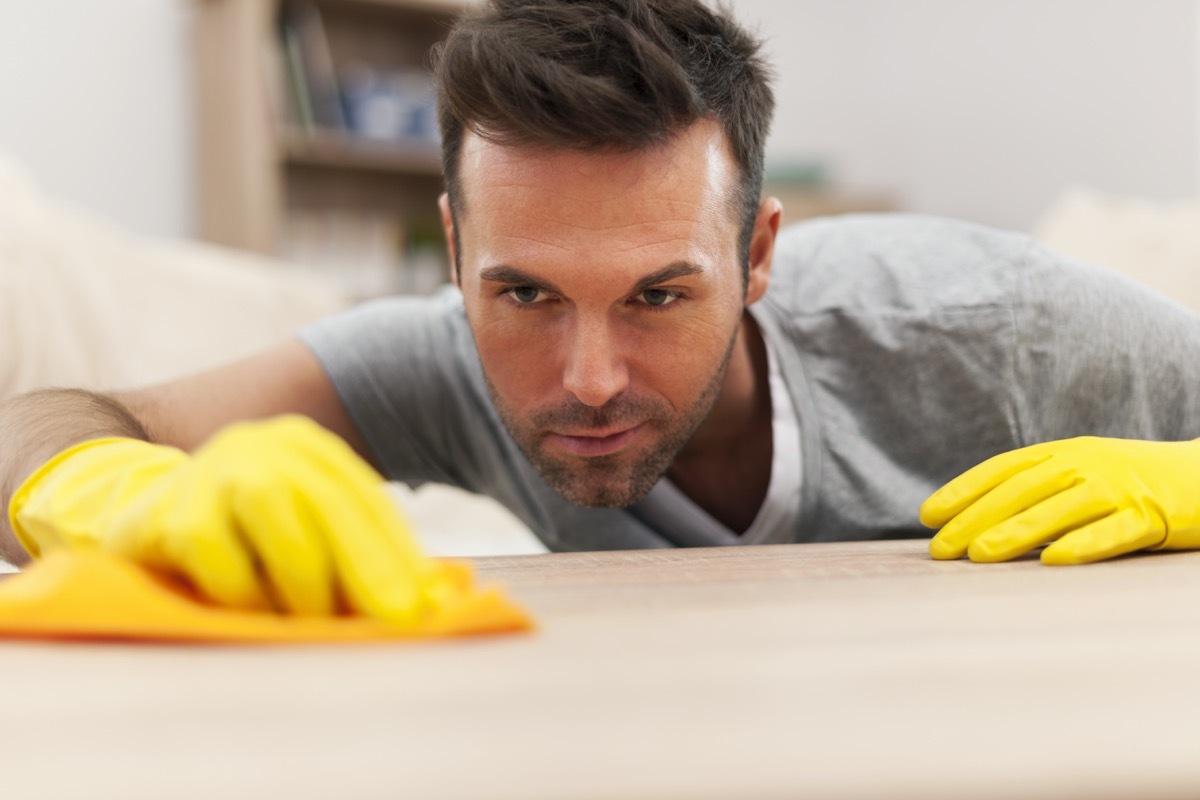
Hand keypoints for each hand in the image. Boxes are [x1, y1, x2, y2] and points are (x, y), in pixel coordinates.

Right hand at [9, 415, 439, 621]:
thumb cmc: (243, 542)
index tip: (420, 608)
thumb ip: (361, 561)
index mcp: (309, 449)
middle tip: (391, 622)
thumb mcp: (305, 537)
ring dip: (300, 582)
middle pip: (329, 504)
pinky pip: (215, 553)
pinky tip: (240, 605)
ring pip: (276, 519)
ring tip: (305, 619)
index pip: (365, 501)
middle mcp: (263, 446)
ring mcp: (212, 470)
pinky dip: (238, 590)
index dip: (397, 556)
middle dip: (367, 568)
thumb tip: (430, 604)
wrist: (138, 514)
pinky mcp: (167, 508)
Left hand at [921, 436, 1199, 564]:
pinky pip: (1113, 532)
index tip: (928, 516)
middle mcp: (1085, 464)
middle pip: (1020, 491)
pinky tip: (1054, 562)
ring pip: (1058, 510)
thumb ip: (1038, 491)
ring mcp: (1119, 488)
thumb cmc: (1133, 483)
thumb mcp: (1080, 475)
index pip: (1001, 469)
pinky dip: (1083, 546)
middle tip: (940, 549)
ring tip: (979, 555)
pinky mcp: (1154, 516)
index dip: (962, 490)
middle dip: (974, 519)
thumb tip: (978, 523)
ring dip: (1015, 532)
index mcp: (1063, 453)